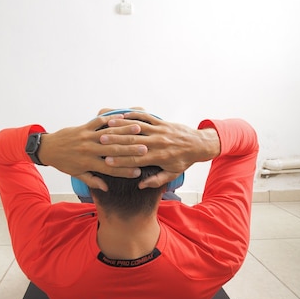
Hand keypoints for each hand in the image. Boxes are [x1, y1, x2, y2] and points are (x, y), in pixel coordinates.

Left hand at [37, 113, 148, 190]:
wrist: (48, 148)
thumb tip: (107, 188)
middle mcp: (88, 150)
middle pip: (113, 150)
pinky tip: (122, 117)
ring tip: (139, 130)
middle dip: (130, 150)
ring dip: (124, 131)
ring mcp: (86, 138)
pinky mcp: (83, 128)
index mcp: (88, 164)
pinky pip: (98, 122)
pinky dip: (110, 119)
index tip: (139, 171)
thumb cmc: (64, 163)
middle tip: (145, 149)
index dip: (125, 171)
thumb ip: (93, 181)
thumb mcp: (77, 174)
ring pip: (108, 135)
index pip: (111, 169)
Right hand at [99, 112, 220, 188]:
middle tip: (101, 141)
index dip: (120, 161)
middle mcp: (158, 142)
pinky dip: (134, 115)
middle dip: (116, 141)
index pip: (136, 160)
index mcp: (159, 157)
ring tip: (108, 125)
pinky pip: (146, 117)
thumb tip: (141, 184)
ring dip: (122, 125)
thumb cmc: (184, 160)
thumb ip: (156, 180)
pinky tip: (123, 114)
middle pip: (133, 142)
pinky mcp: (162, 122)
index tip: (106, 161)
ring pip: (138, 127)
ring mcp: (160, 130)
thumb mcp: (172, 174)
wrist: (198, 144)